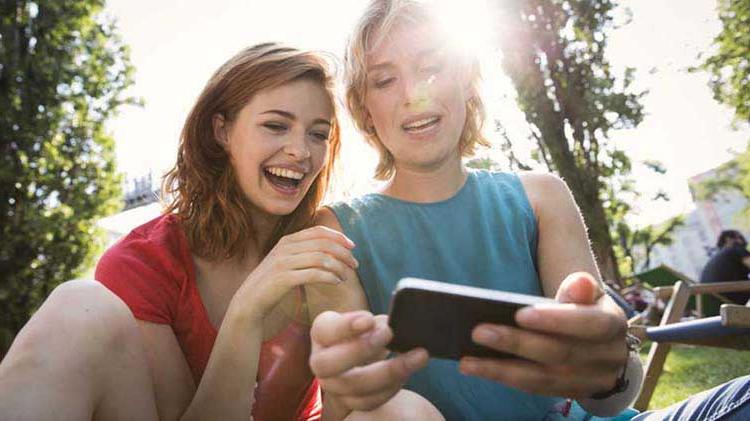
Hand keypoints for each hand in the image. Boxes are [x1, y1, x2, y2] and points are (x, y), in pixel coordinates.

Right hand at [231, 226, 358, 322]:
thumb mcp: (286, 261)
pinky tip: (336, 282)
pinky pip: (314, 274)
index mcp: (287, 240)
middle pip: (323, 244)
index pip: (318, 231)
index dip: (338, 237)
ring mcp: (283, 262)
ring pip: (321, 258)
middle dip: (343, 253)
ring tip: (345, 276)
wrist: (249, 301)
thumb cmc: (272, 284)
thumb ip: (302, 252)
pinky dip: (329, 277)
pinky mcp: (284, 279)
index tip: (352, 246)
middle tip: (354, 264)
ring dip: (338, 267)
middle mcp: (285, 248)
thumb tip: (331, 248)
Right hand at [309, 310, 428, 410]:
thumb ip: (374, 322)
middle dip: (361, 349)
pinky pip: (370, 401)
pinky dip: (392, 386)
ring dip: (389, 371)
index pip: (325, 330)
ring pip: (354, 386)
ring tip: (417, 355)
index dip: (345, 326)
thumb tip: (394, 323)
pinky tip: (408, 371)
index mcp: (322, 334)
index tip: (368, 319)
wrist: (356, 359)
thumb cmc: (362, 333)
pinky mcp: (350, 402)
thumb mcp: (363, 320)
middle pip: (329, 364)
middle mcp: (321, 362)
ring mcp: (334, 386)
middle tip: (389, 333)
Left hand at [459, 272, 627, 398]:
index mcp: (612, 325)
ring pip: (542, 379)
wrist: (604, 344)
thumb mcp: (588, 292)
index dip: (555, 320)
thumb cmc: (586, 308)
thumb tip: (578, 283)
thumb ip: (580, 287)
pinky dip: (505, 379)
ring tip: (467, 361)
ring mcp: (589, 382)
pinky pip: (535, 389)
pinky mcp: (570, 393)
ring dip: (501, 370)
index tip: (519, 313)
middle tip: (478, 332)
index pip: (587, 324)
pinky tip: (477, 368)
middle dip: (516, 344)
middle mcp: (606, 358)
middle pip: (558, 354)